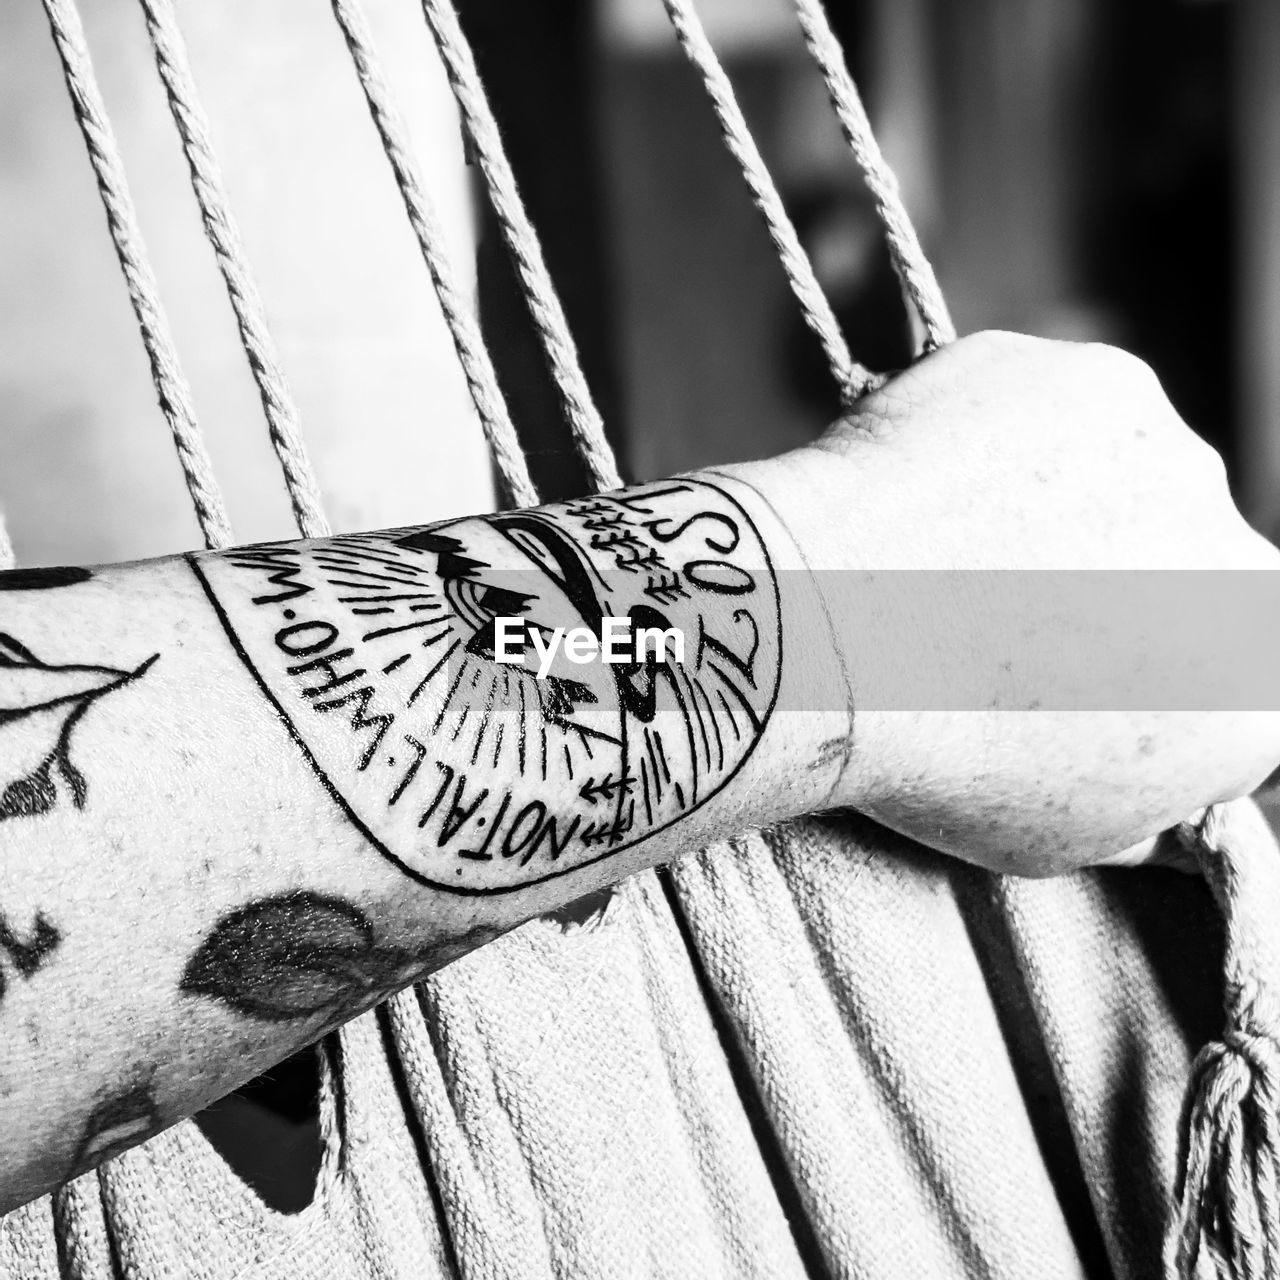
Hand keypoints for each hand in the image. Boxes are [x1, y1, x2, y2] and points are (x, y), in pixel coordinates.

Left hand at [774, 331, 1279, 874]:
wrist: (830, 631)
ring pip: (1121, 481)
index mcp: (1253, 680)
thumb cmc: (932, 751)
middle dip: (1109, 586)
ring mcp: (1169, 452)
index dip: (1141, 677)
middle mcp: (1239, 557)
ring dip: (1058, 507)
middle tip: (992, 611)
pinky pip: (1053, 414)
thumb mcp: (1057, 836)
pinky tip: (932, 490)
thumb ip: (1143, 804)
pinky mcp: (1091, 380)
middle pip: (1179, 568)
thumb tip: (1164, 796)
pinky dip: (1003, 442)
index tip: (1068, 678)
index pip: (1222, 674)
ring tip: (947, 553)